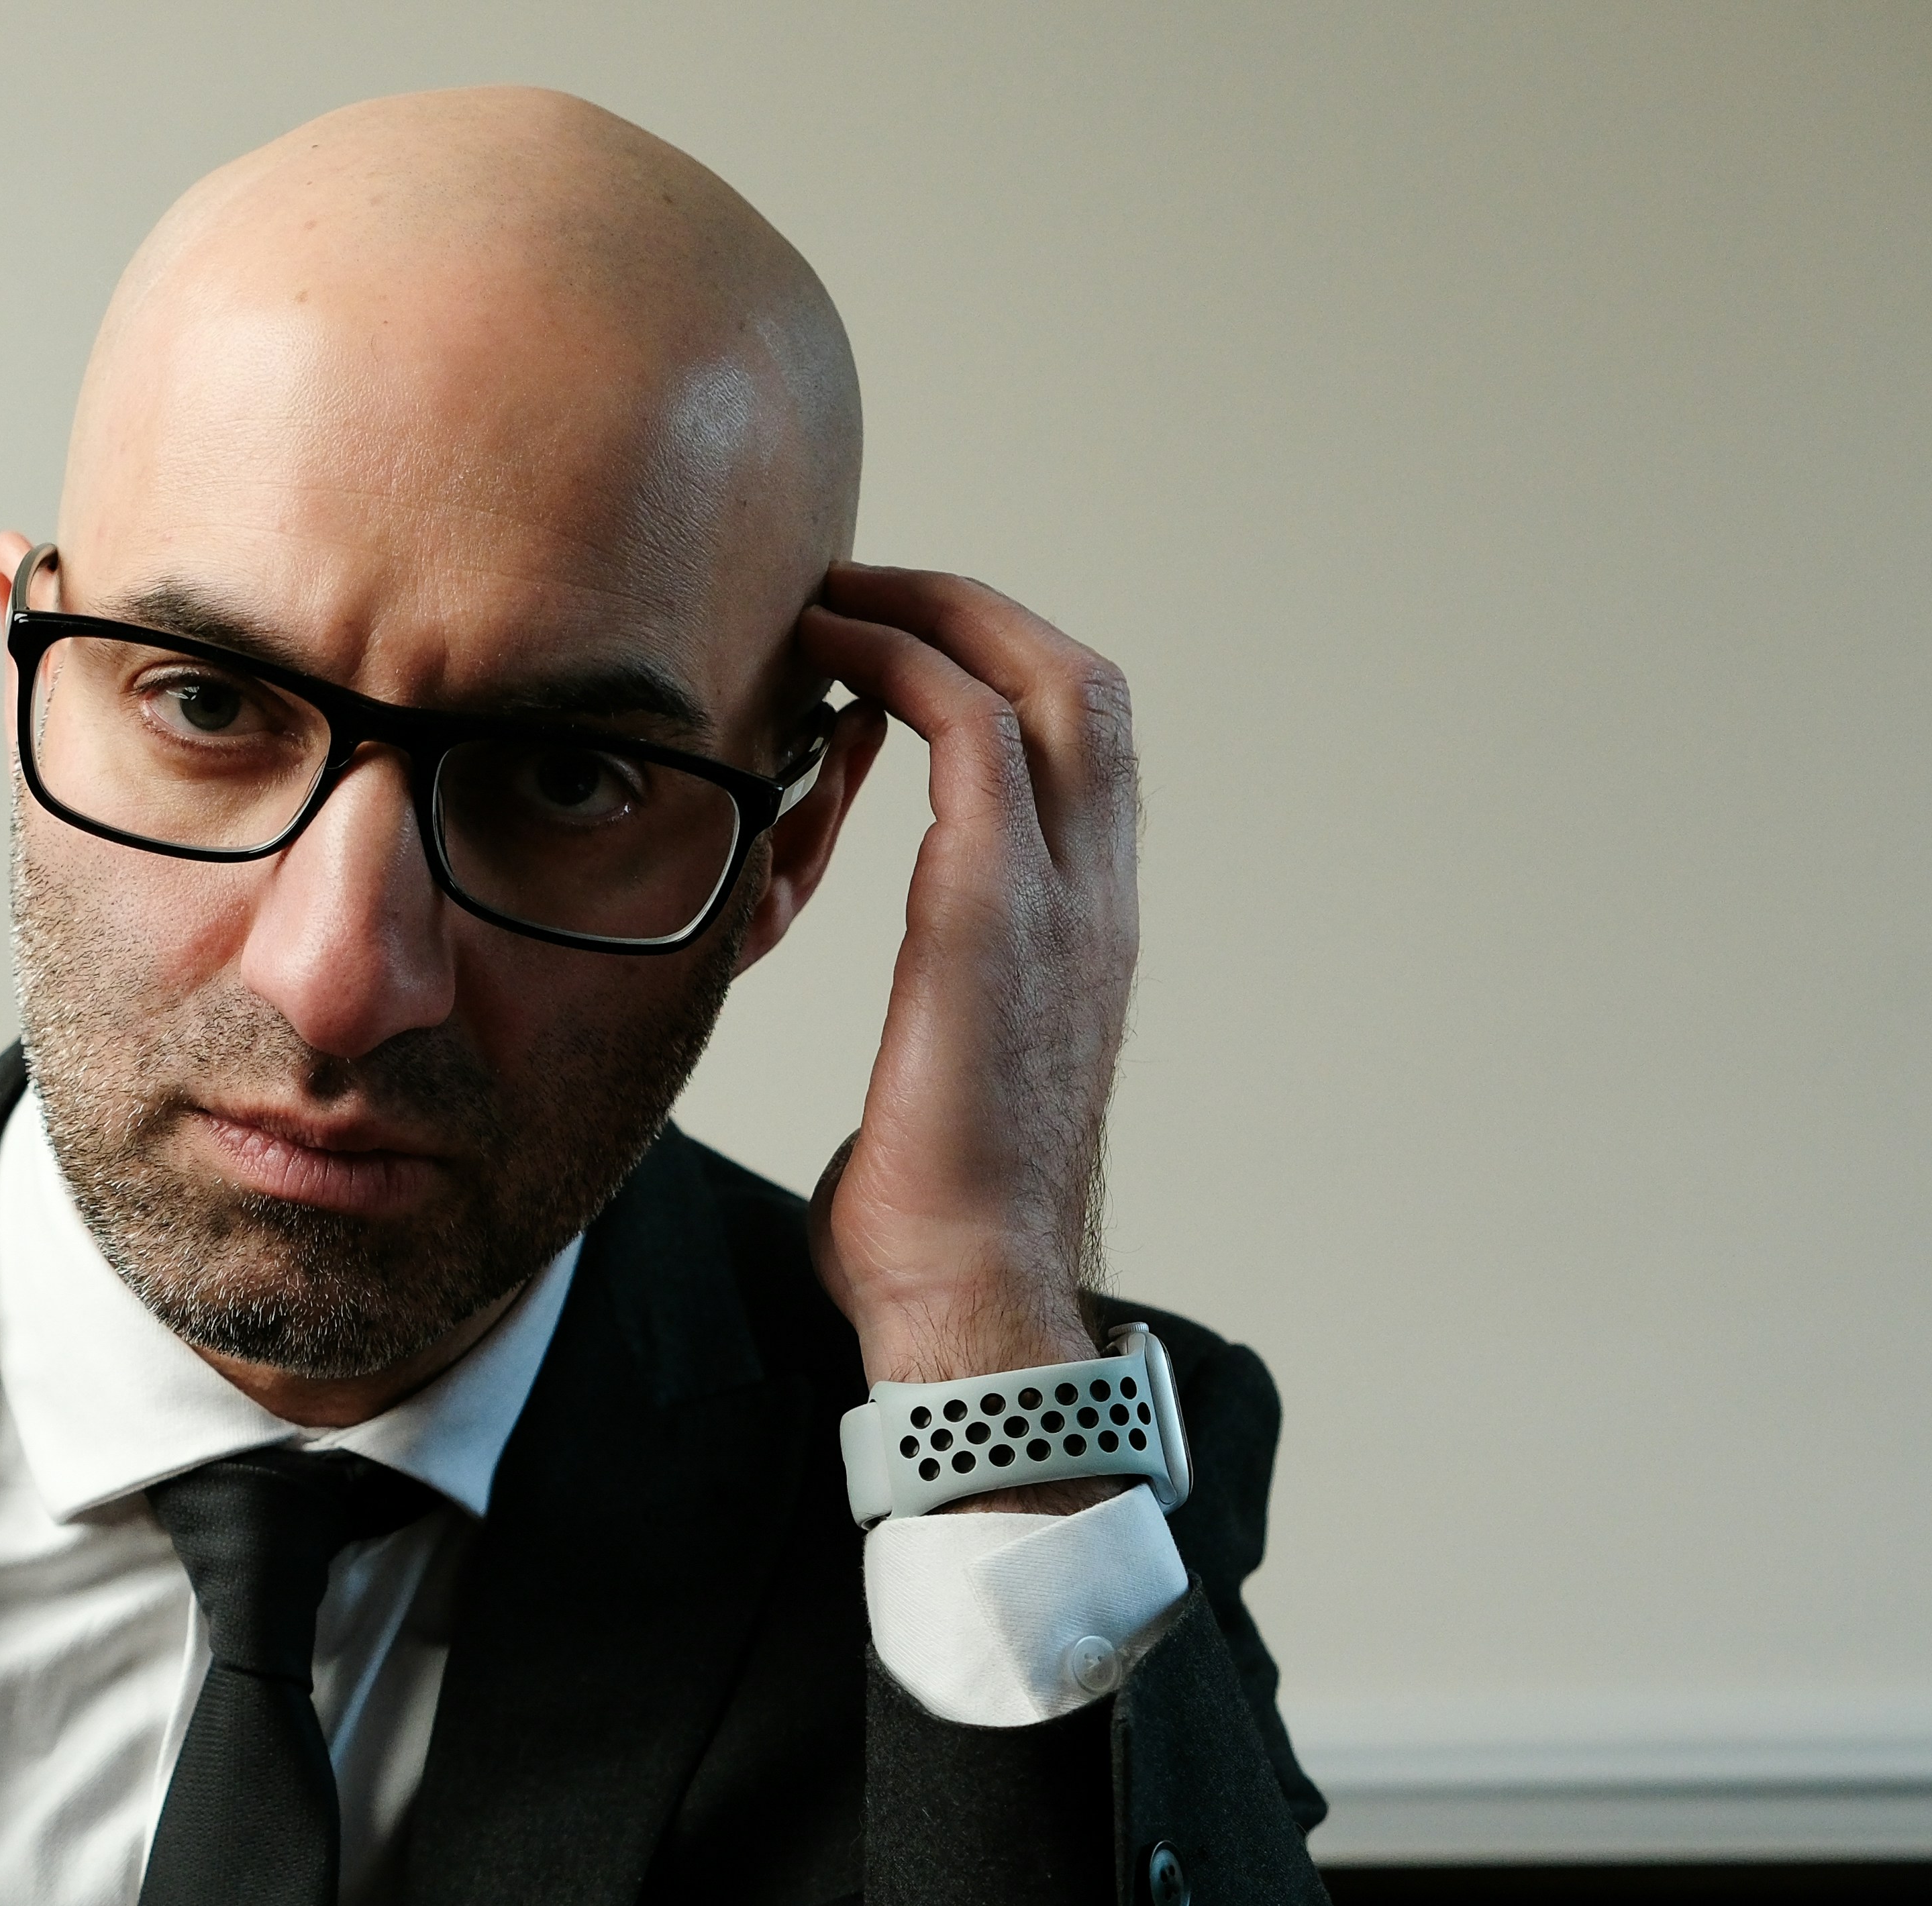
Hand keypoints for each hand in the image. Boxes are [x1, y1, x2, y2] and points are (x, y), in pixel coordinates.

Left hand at [796, 564, 1139, 1502]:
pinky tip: (830, 651)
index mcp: (1091, 942)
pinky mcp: (997, 909)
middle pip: (1085, 687)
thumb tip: (898, 1103)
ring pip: (1046, 680)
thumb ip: (943, 1064)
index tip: (900, 653)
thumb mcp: (947, 1104)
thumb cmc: (936, 1230)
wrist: (970, 1293)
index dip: (1003, 677)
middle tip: (869, 587)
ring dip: (941, 613)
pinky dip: (905, 664)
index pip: (1084, 757)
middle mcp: (1101, 901)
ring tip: (842, 591)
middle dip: (982, 613)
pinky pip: (970, 730)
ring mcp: (1066, 899)